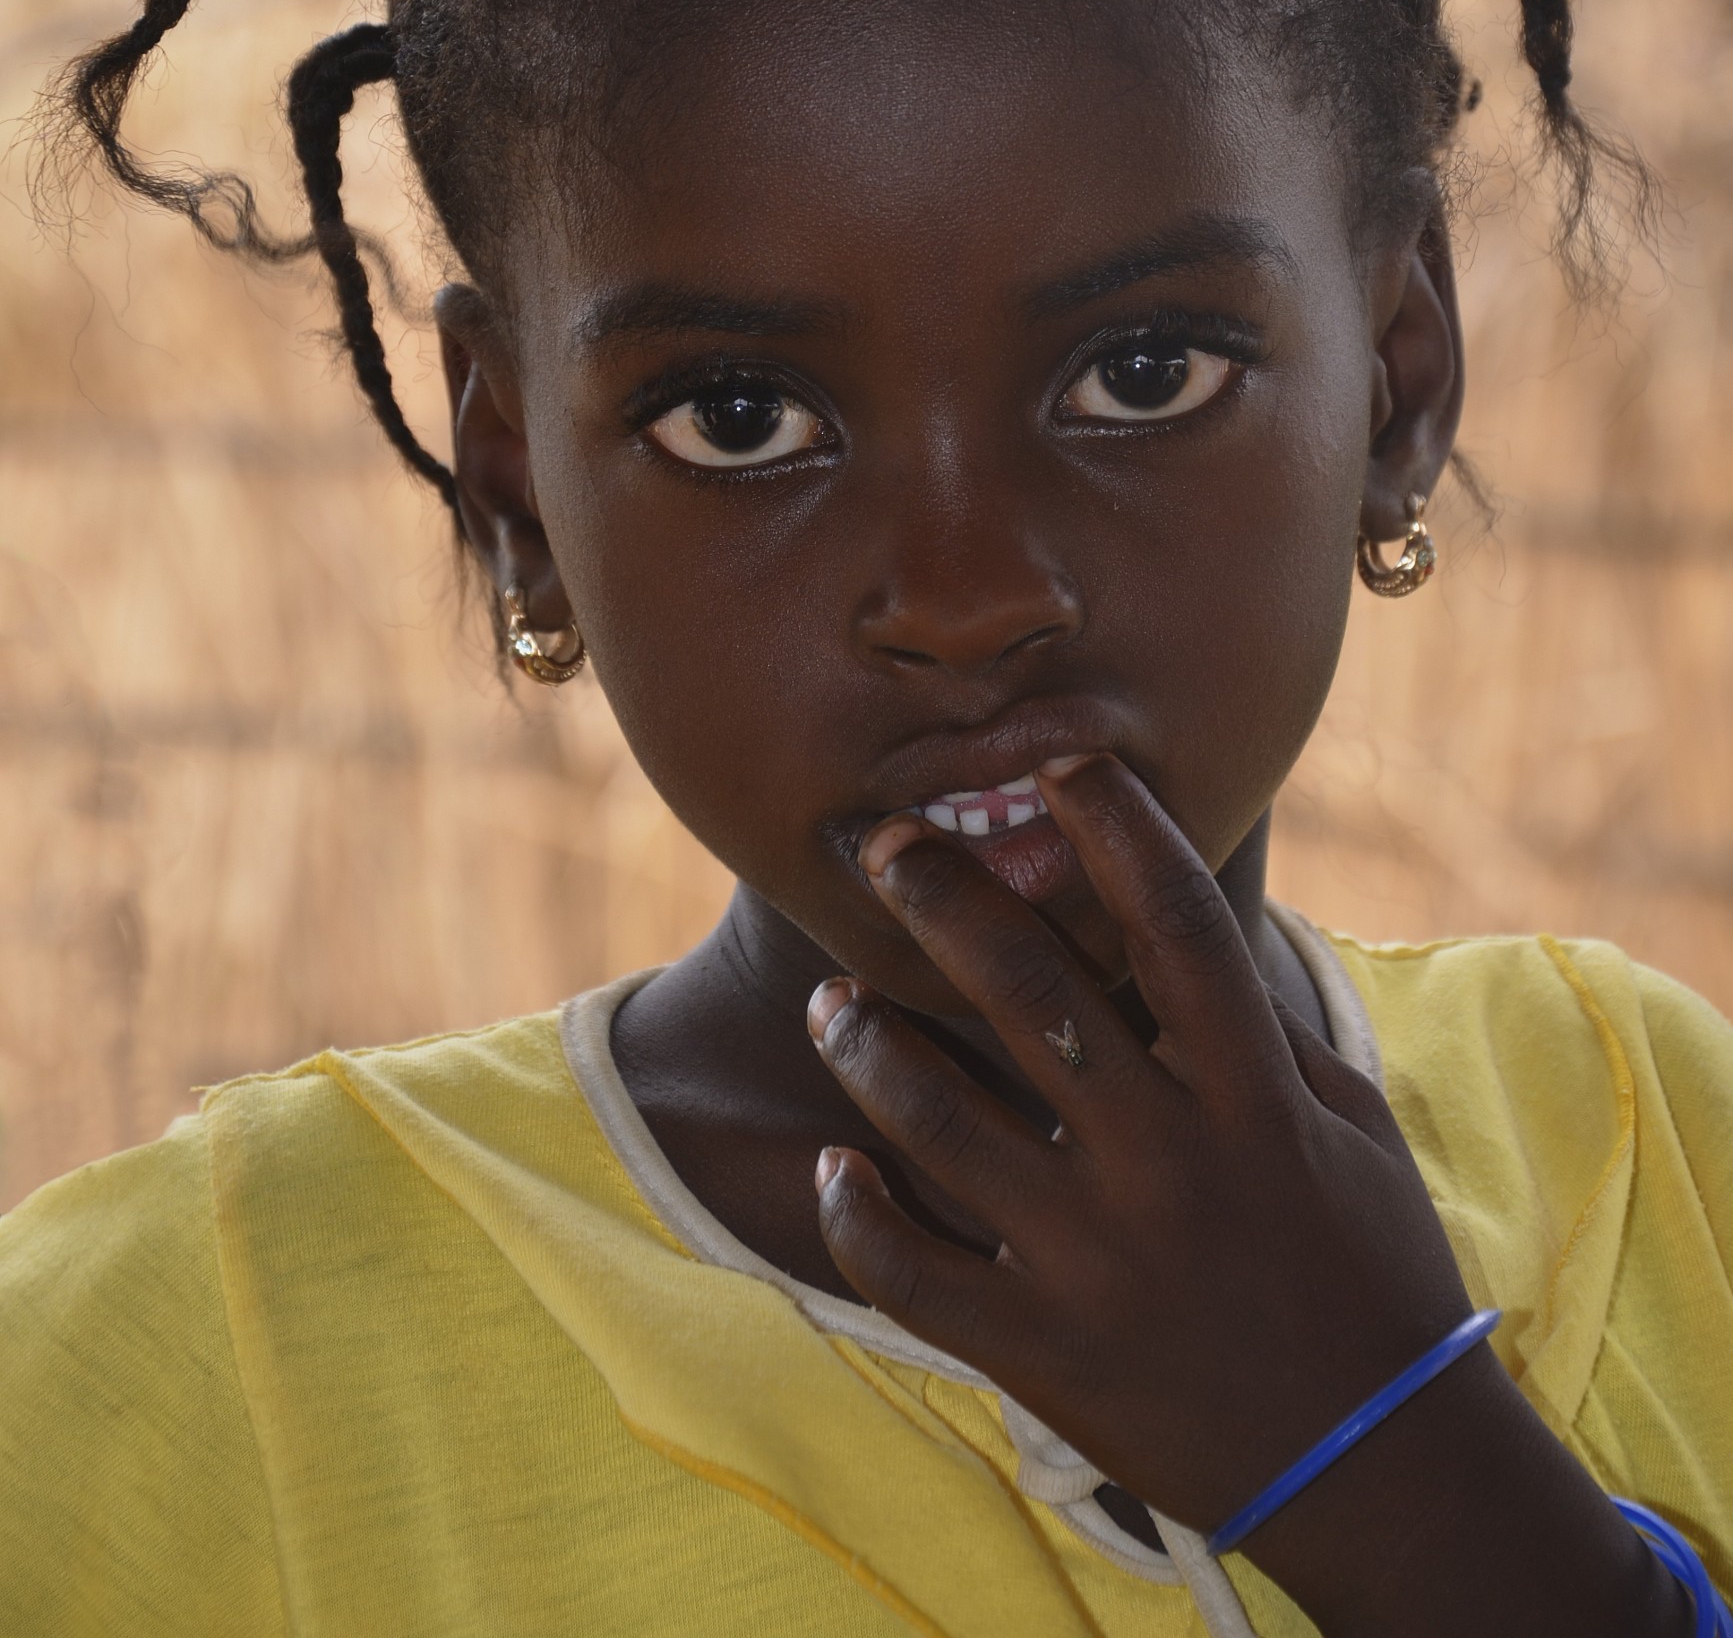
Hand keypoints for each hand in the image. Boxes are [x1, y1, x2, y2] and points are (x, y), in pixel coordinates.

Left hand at [807, 754, 1691, 1637]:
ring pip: (942, 1121)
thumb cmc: (1377, 1281)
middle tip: (882, 842)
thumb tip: (1198, 925)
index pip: (1177, 928)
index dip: (1118, 830)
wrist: (1379, 1477)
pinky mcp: (1040, 1350)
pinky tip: (835, 1166)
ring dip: (871, 1044)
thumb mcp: (1353, 1132)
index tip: (1058, 763)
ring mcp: (1093, 1259)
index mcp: (1253, 1100)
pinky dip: (858, 1215)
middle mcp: (1166, 1163)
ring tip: (833, 999)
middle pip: (1035, 995)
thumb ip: (1272, 1027)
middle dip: (947, 900)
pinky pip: (913, 1273)